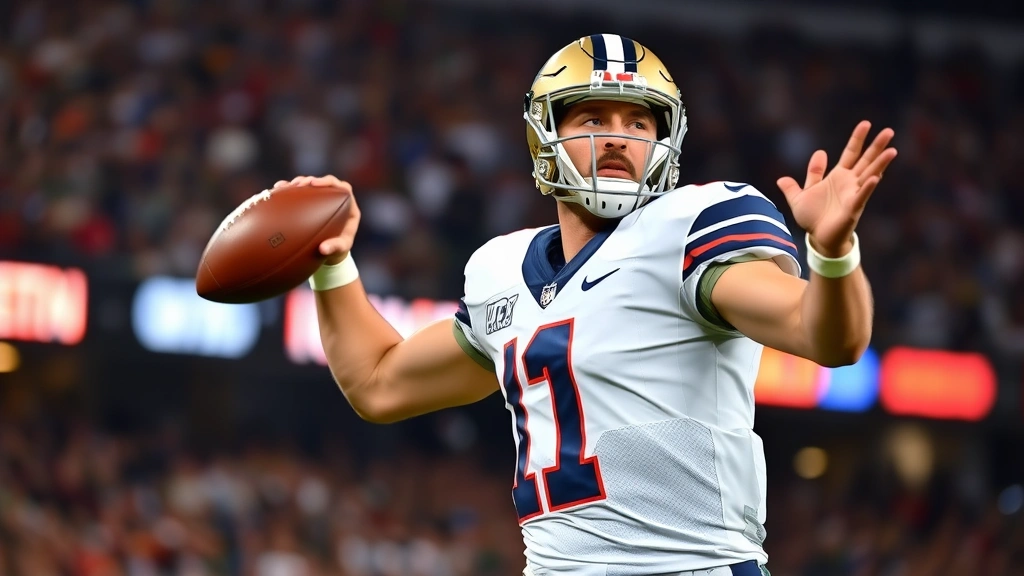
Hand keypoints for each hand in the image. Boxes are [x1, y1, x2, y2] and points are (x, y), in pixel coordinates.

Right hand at [273, 175, 360, 264]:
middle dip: (308, 180)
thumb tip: (323, 249)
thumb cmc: (340, 250)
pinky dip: (287, 191)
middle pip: (322, 183)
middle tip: (297, 185)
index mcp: (348, 206)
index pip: (341, 187)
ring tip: (283, 187)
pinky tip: (276, 190)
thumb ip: (335, 247)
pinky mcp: (309, 203)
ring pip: (309, 186)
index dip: (327, 181)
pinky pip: (298, 194)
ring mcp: (321, 200)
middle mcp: (335, 199)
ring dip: (296, 184)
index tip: (314, 184)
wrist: (331, 252)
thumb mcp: (341, 249)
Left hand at [776, 121, 896, 256]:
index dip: (857, 139)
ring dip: (880, 164)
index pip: (850, 153)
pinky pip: (862, 196)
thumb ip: (793, 187)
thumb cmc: (813, 218)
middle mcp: (850, 183)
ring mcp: (854, 194)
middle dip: (876, 146)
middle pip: (866, 160)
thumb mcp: (799, 199)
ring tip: (892, 150)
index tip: (866, 123)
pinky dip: (868, 187)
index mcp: (838, 176)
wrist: (818, 238)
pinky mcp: (853, 209)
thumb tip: (781, 178)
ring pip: (870, 175)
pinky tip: (876, 178)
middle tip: (889, 131)